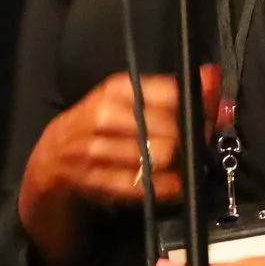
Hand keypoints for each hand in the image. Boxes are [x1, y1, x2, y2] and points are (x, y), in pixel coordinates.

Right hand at [27, 68, 214, 212]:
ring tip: (185, 165)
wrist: (50, 161)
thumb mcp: (129, 100)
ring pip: (159, 157)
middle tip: (200, 144)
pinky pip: (141, 186)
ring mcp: (95, 150)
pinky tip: (171, 185)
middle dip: (193, 139)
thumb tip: (213, 77)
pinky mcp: (94, 181)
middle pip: (170, 129)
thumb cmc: (97, 125)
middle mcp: (103, 116)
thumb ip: (173, 90)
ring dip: (180, 165)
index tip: (214, 115)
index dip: (200, 107)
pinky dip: (164, 188)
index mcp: (115, 90)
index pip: (172, 93)